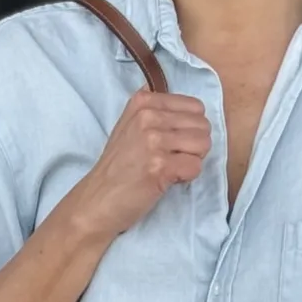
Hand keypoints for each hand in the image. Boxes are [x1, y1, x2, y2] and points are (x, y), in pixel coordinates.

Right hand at [73, 88, 211, 239]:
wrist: (98, 199)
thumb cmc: (118, 167)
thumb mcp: (130, 125)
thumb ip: (155, 111)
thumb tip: (187, 104)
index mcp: (143, 102)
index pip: (195, 106)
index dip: (190, 129)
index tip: (170, 142)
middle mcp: (148, 116)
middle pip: (203, 126)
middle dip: (194, 146)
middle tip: (171, 158)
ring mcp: (153, 140)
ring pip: (203, 144)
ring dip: (192, 161)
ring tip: (169, 168)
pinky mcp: (160, 165)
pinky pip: (196, 166)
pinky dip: (187, 177)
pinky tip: (166, 180)